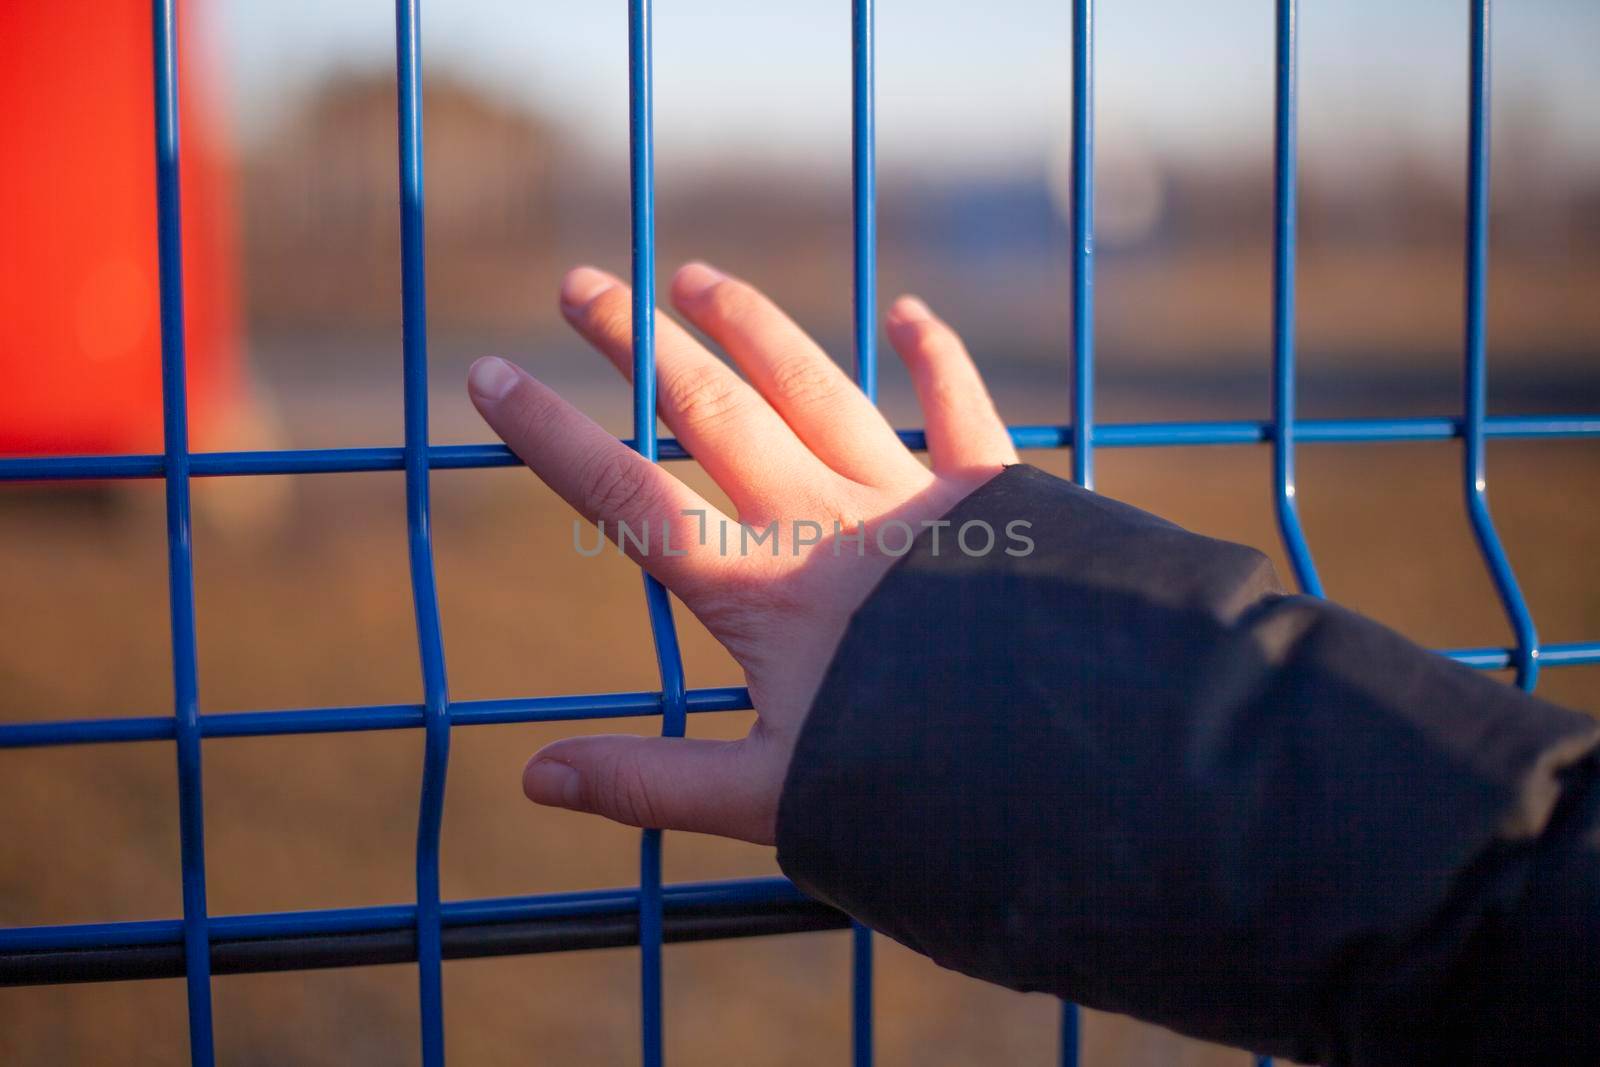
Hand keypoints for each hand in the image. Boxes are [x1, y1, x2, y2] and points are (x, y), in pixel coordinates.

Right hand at [468, 262, 1015, 844]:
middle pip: (710, 413)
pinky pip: (961, 410)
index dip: (552, 435)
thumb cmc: (914, 788)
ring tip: (695, 278)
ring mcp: (911, 500)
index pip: (629, 498)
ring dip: (751, 328)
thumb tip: (535, 777)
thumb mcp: (770, 798)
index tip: (490, 374)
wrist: (1067, 761)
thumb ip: (652, 783)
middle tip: (581, 283)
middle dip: (635, 343)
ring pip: (815, 388)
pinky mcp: (996, 499)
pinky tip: (909, 310)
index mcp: (760, 593)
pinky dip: (936, 357)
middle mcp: (825, 524)